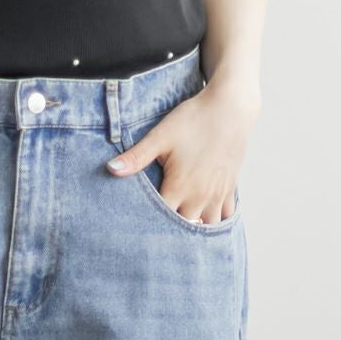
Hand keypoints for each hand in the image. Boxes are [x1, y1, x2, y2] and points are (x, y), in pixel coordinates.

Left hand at [106, 81, 260, 224]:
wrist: (230, 108)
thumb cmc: (193, 120)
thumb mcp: (160, 136)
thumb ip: (136, 157)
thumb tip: (110, 169)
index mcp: (180, 187)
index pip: (160, 219)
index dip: (148, 223)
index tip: (136, 224)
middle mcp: (200, 196)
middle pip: (183, 228)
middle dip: (169, 231)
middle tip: (155, 229)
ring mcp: (217, 194)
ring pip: (207, 226)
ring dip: (194, 227)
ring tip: (179, 226)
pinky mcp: (230, 187)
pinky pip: (225, 215)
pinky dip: (215, 219)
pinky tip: (203, 215)